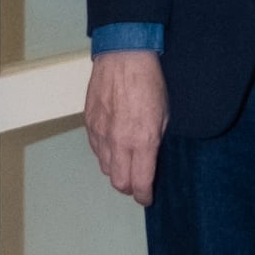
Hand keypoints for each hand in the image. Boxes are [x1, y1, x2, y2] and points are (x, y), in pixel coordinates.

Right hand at [84, 47, 167, 202]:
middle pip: (119, 182)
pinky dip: (105, 154)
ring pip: (105, 168)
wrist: (123, 56)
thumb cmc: (149, 82)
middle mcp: (119, 142)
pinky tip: (114, 147)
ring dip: (117, 171)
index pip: (140, 182)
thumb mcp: (164, 114)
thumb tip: (151, 159)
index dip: (144, 195)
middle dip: (129, 188)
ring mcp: (100, 133)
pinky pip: (96, 150)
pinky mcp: (89, 123)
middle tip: (137, 184)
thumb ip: (156, 141)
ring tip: (126, 164)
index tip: (147, 198)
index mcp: (142, 141)